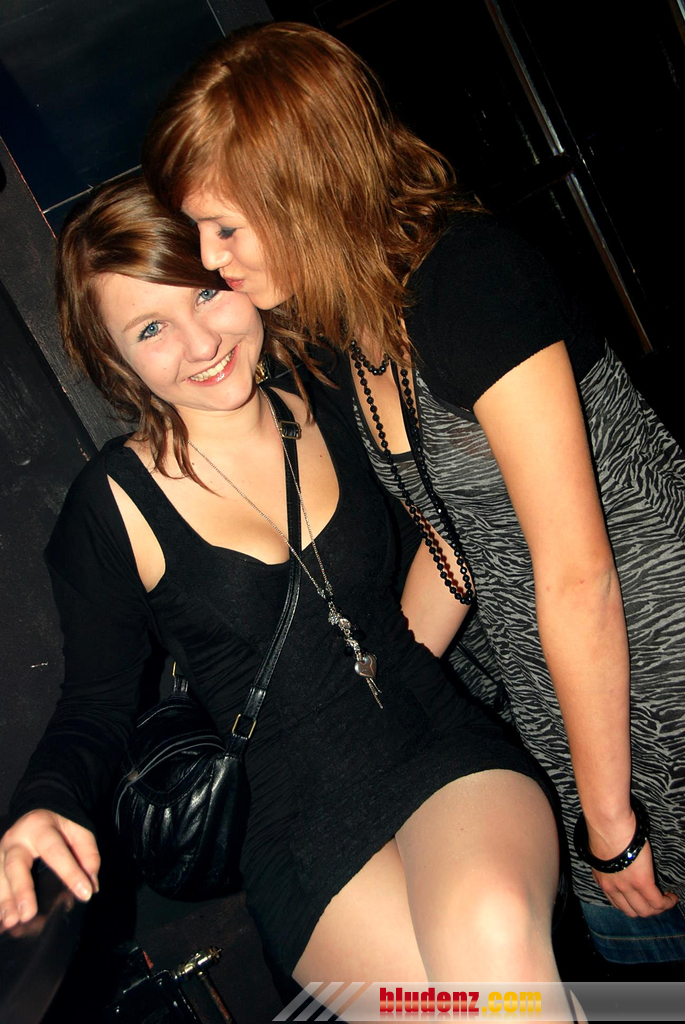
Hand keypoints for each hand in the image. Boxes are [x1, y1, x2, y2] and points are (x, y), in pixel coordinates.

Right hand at [0, 810, 99, 929]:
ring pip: (0, 877)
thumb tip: (92, 885)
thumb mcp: (78, 830)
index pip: (55, 851)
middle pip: (16, 865)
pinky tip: (2, 921)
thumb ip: (87, 854)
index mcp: (40, 827)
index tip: (84, 893)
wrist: (37, 810)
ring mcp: (1, 852)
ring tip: (12, 922)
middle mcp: (16, 840)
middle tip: (28, 914)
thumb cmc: (60, 825)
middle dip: (22, 890)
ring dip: (6, 901)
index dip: (70, 873)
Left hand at [586, 814, 676, 917]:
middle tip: (656, 900)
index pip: (617, 903)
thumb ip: (608, 862)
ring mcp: (627, 886)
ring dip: (658, 908)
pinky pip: (657, 902)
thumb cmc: (604, 828)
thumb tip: (615, 861)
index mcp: (602, 879)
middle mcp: (612, 887)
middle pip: (632, 911)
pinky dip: (667, 903)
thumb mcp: (601, 851)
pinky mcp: (641, 882)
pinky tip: (672, 897)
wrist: (607, 822)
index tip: (641, 898)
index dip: (632, 904)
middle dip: (645, 909)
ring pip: (645, 911)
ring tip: (666, 899)